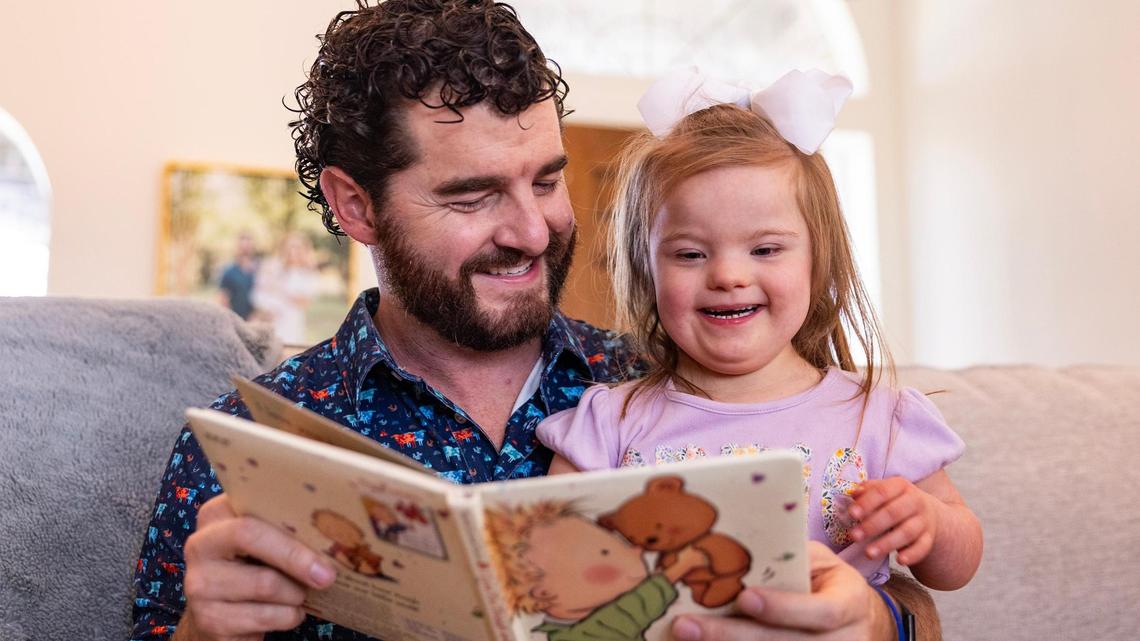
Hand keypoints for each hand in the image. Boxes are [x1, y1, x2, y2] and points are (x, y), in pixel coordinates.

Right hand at [175, 494, 336, 640]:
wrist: (221, 615)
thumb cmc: (253, 569)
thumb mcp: (264, 541)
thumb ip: (284, 528)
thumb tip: (333, 531)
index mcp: (216, 515)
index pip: (253, 505)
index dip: (290, 519)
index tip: (325, 533)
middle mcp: (200, 545)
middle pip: (251, 537)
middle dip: (297, 557)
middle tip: (328, 574)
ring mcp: (199, 584)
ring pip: (264, 583)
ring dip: (296, 593)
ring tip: (303, 594)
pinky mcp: (210, 619)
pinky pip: (263, 616)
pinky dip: (288, 616)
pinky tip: (291, 613)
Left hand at [669, 542, 894, 640]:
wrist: (860, 620)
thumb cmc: (828, 582)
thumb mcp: (819, 562)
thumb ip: (788, 560)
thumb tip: (734, 550)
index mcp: (850, 603)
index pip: (820, 612)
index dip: (782, 608)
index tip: (744, 598)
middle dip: (733, 635)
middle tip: (687, 626)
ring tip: (686, 637)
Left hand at [849, 476, 939, 565]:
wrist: (927, 513)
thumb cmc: (895, 501)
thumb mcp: (883, 491)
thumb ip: (867, 491)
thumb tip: (855, 493)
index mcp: (900, 486)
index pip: (882, 492)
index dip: (866, 503)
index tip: (851, 514)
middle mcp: (915, 501)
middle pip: (893, 513)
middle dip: (872, 525)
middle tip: (854, 536)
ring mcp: (924, 521)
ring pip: (907, 532)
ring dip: (887, 544)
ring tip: (869, 553)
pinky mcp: (929, 538)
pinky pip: (922, 547)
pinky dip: (912, 555)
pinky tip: (899, 560)